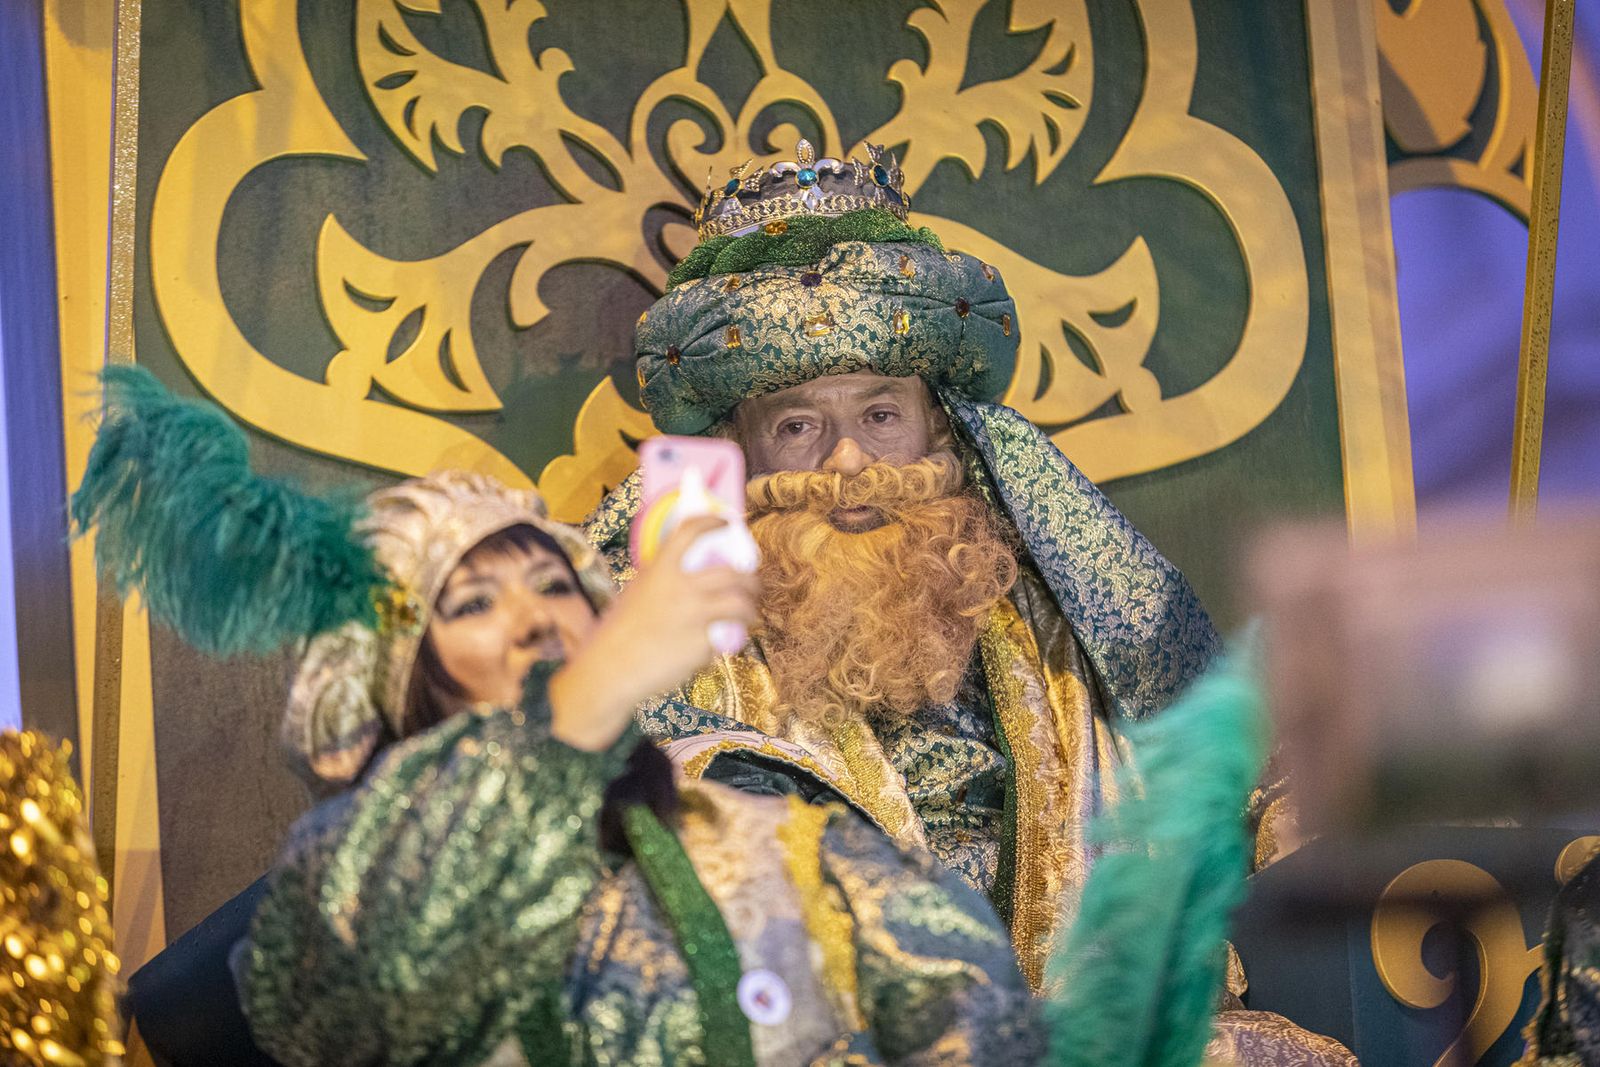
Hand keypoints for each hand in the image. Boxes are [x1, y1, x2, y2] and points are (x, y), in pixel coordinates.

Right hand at [550, 515, 759, 750]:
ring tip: (750, 614)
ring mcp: (694, 616)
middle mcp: (681, 588)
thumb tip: (690, 575)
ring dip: (750, 609)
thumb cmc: (617, 633)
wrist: (610, 670)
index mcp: (659, 570)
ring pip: (740, 605)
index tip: (727, 522)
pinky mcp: (702, 644)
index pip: (691, 531)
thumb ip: (663, 580)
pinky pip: (723, 638)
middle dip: (751, 580)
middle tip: (753, 585)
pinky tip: (715, 647)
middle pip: (732, 573)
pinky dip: (722, 642)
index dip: (713, 522)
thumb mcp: (637, 593)